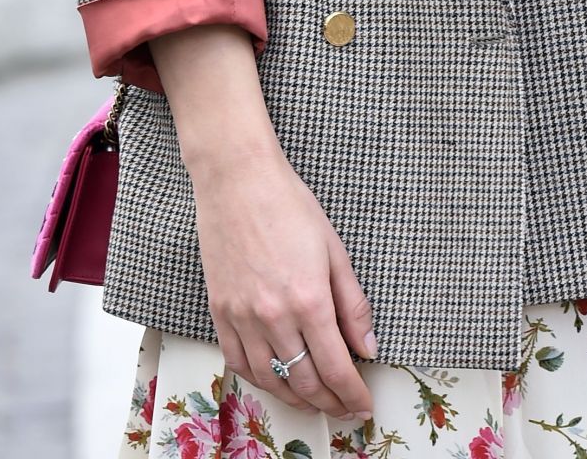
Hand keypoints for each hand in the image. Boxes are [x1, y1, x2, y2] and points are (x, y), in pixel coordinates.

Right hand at [192, 145, 376, 422]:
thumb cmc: (289, 205)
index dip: (352, 393)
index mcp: (309, 299)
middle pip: (304, 381)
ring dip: (295, 398)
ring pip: (271, 380)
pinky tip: (275, 380)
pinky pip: (238, 363)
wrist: (238, 180)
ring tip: (314, 402)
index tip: (363, 404)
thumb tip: (367, 346)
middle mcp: (274, 316)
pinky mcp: (219, 311)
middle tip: (344, 407)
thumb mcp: (334, 250)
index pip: (335, 367)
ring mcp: (242, 316)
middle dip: (329, 402)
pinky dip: (260, 380)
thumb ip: (353, 304)